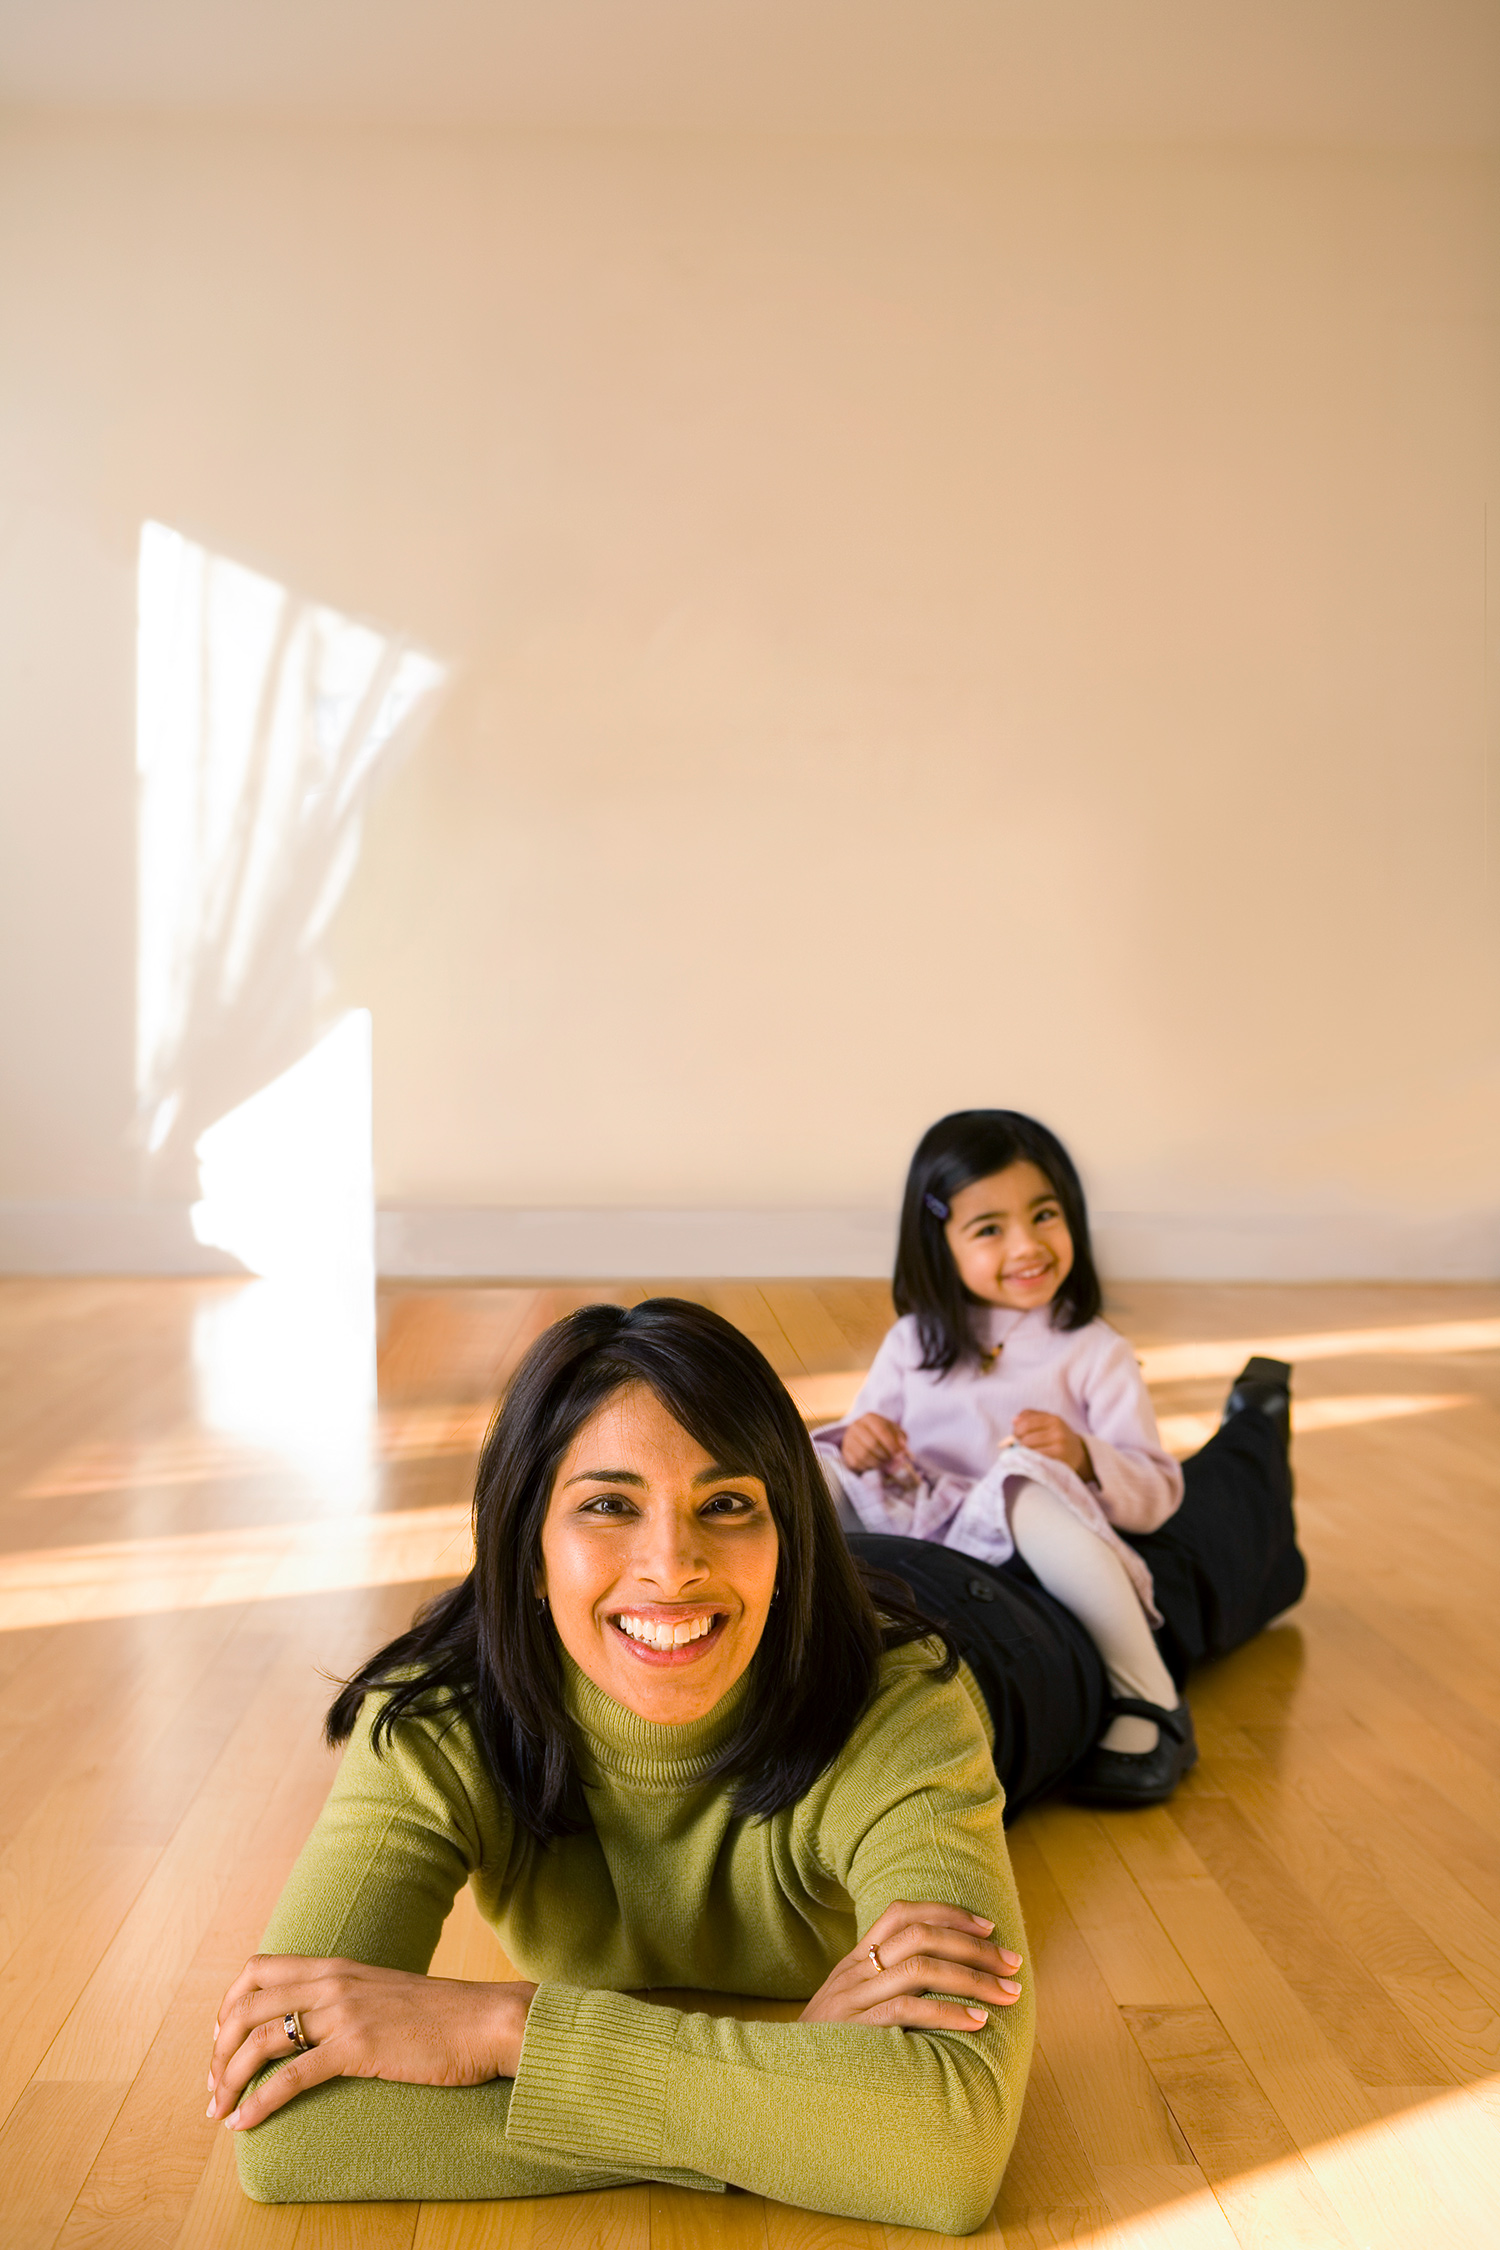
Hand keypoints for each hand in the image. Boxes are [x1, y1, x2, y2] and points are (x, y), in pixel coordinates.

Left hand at [207, 1954, 538, 2132]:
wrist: (487, 2020)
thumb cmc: (442, 2015)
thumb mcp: (384, 1991)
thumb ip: (348, 1996)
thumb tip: (319, 2023)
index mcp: (336, 1965)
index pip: (257, 1968)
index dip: (227, 2003)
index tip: (220, 2039)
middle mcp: (333, 1981)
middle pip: (247, 2006)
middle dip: (217, 2050)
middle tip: (212, 2087)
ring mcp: (345, 2012)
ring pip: (260, 2040)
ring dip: (228, 2079)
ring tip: (219, 2112)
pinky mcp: (358, 2047)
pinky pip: (290, 2077)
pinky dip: (259, 2103)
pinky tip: (244, 2125)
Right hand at [798, 1901, 1021, 2030]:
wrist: (782, 2084)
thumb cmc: (830, 2049)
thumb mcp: (853, 2008)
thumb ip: (889, 1989)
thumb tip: (947, 1981)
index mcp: (855, 1960)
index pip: (901, 1912)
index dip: (947, 1911)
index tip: (987, 1924)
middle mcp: (854, 1971)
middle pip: (919, 1935)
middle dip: (973, 1945)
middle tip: (1012, 1963)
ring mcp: (853, 1998)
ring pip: (920, 1967)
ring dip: (972, 1977)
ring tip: (1006, 1993)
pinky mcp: (856, 2029)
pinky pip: (907, 2009)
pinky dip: (948, 2012)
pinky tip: (977, 2021)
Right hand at [841, 1414, 907, 1472]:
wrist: (865, 1437)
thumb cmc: (883, 1434)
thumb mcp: (895, 1432)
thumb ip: (900, 1438)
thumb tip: (901, 1447)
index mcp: (869, 1418)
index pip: (881, 1430)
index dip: (891, 1444)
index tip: (899, 1453)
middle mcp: (856, 1426)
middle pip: (872, 1444)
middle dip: (885, 1455)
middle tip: (892, 1460)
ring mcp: (848, 1438)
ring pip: (863, 1455)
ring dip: (878, 1462)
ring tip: (885, 1462)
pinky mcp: (845, 1451)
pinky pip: (856, 1462)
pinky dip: (868, 1466)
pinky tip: (874, 1464)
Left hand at [1012, 1411, 1092, 1479]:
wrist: (1076, 1452)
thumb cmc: (1056, 1435)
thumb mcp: (1046, 1421)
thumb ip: (1028, 1416)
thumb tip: (1014, 1421)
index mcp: (1053, 1419)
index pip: (1025, 1423)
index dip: (1016, 1431)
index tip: (1016, 1436)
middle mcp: (1058, 1431)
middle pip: (1026, 1439)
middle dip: (1019, 1444)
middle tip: (1022, 1446)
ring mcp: (1060, 1446)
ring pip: (1029, 1451)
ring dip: (1024, 1453)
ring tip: (1028, 1453)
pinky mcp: (1059, 1460)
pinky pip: (1036, 1460)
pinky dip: (1031, 1461)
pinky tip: (1034, 1460)